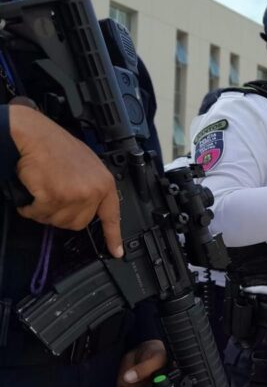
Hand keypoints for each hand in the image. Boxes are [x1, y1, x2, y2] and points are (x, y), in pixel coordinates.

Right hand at [11, 105, 123, 257]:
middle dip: (61, 215)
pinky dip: (30, 207)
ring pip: (57, 221)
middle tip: (52, 196)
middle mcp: (93, 191)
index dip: (113, 236)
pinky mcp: (54, 197)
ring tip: (42, 189)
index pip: (112, 216)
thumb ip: (91, 188)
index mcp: (104, 183)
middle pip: (78, 224)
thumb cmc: (56, 147)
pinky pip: (39, 214)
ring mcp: (74, 195)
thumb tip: (87, 208)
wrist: (35, 134)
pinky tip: (31, 191)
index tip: (117, 252)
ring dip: (44, 210)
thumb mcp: (87, 166)